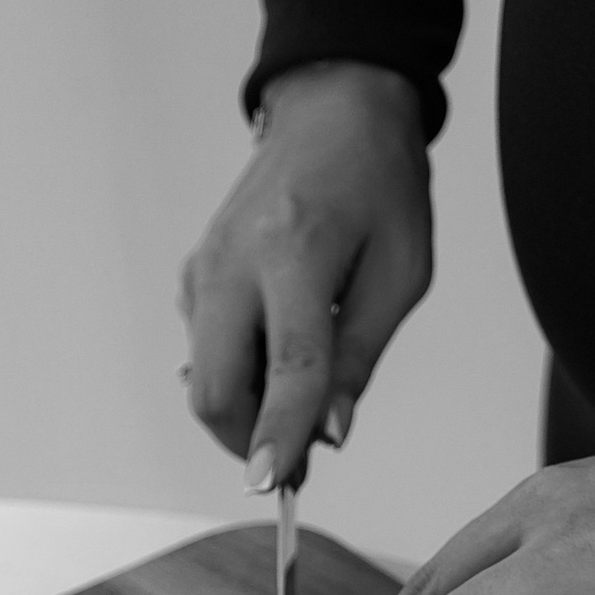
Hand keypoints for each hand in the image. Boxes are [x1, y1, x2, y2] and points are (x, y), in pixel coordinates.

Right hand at [180, 62, 431, 485]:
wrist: (331, 111)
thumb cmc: (376, 182)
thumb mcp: (401, 270)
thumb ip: (361, 355)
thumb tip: (330, 431)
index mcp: (297, 251)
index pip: (285, 364)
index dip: (279, 431)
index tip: (272, 482)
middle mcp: (235, 262)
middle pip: (214, 389)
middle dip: (249, 438)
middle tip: (296, 455)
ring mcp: (204, 269)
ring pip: (203, 379)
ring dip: (246, 408)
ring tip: (296, 395)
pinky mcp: (193, 277)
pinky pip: (203, 353)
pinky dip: (236, 375)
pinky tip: (274, 350)